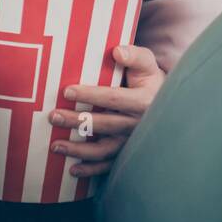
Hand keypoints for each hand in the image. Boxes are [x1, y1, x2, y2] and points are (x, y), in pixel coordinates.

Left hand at [49, 43, 165, 176]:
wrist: (168, 106)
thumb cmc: (149, 81)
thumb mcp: (147, 64)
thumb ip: (134, 55)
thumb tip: (117, 51)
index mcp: (143, 101)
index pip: (112, 98)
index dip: (90, 95)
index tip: (67, 91)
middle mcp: (138, 125)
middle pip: (104, 124)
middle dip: (76, 122)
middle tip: (52, 117)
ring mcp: (132, 143)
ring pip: (103, 149)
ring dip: (78, 150)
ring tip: (55, 146)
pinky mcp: (127, 154)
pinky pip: (108, 165)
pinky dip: (91, 170)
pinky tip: (72, 169)